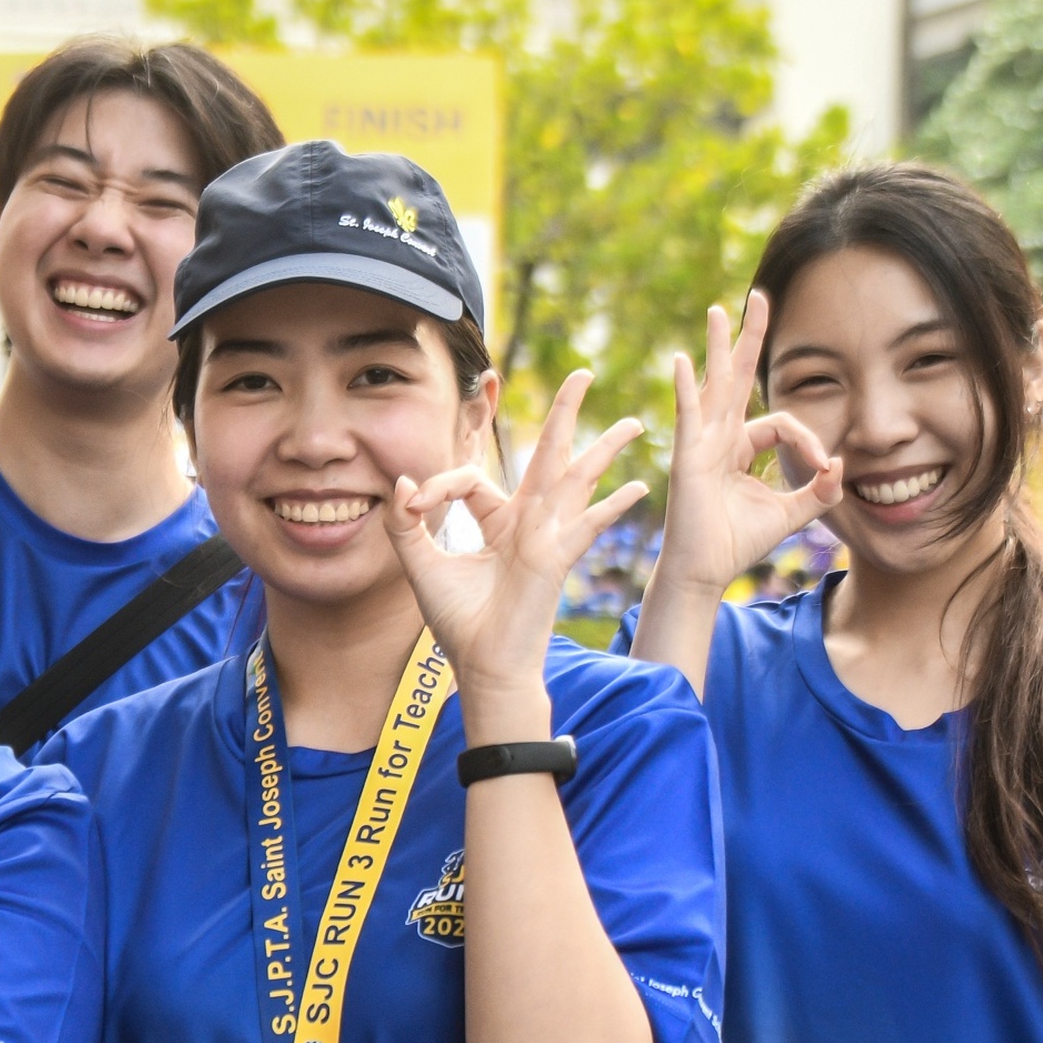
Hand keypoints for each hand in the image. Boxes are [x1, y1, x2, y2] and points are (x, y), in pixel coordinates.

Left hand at [387, 371, 649, 711]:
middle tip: (582, 375)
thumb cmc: (458, 623)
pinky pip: (587, 525)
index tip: (413, 503)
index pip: (471, 479)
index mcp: (498, 522)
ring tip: (634, 422)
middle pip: (548, 456)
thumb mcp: (420, 565)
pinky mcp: (555, 558)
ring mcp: (547, 538)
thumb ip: (406, 525)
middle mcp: (528, 523)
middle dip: (565, 413)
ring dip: (604, 449)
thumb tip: (403, 483)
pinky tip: (640, 487)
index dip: (437, 485)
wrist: (481, 667)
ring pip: (577, 480)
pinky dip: (612, 506)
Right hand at [657, 291, 839, 598]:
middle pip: (738, 378)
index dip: (809, 439)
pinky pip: (688, 417)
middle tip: (759, 297)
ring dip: (719, 348)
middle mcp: (718, 437)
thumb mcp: (790, 513)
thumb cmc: (737, 542)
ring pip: (715, 386)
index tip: (826, 466)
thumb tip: (842, 468)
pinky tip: (682, 362)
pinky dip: (685, 390)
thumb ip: (818, 492)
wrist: (706, 571)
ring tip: (719, 312)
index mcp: (739, 447)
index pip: (780, 423)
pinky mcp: (687, 458)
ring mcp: (700, 443)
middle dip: (750, 338)